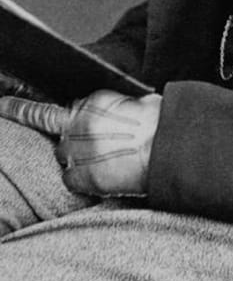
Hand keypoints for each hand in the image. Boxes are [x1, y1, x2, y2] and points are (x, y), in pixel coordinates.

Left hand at [0, 89, 161, 196]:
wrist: (167, 145)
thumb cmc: (158, 121)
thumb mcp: (133, 100)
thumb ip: (110, 107)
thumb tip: (111, 112)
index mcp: (88, 103)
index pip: (43, 109)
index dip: (20, 109)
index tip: (1, 105)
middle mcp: (76, 127)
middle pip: (59, 138)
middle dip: (75, 142)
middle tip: (103, 146)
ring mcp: (77, 153)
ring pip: (65, 158)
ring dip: (80, 160)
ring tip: (109, 160)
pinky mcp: (82, 176)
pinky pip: (71, 179)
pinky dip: (83, 180)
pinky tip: (104, 175)